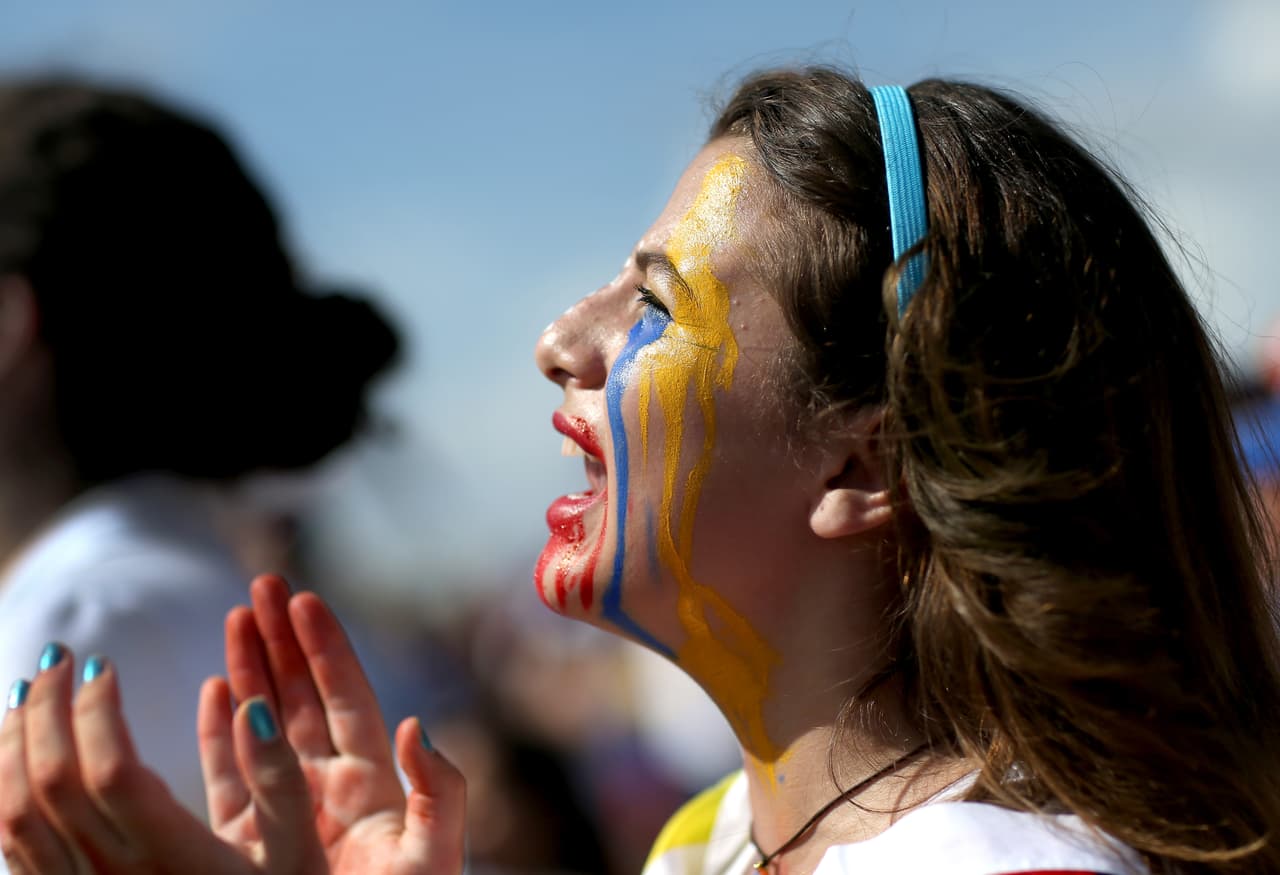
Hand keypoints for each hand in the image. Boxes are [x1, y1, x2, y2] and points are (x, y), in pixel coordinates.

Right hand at [206, 575, 464, 872]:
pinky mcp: (251, 844)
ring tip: (233, 619)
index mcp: (373, 783)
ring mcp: (289, 811)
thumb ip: (440, 790)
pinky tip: (213, 693)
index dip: (324, 648)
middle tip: (259, 586)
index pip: (344, 698)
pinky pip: (229, 778)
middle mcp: (330, 787)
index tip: (303, 598)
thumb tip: (416, 726)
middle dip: (280, 641)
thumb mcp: (435, 854)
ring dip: (250, 672)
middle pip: (301, 697)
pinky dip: (218, 735)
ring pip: (265, 725)